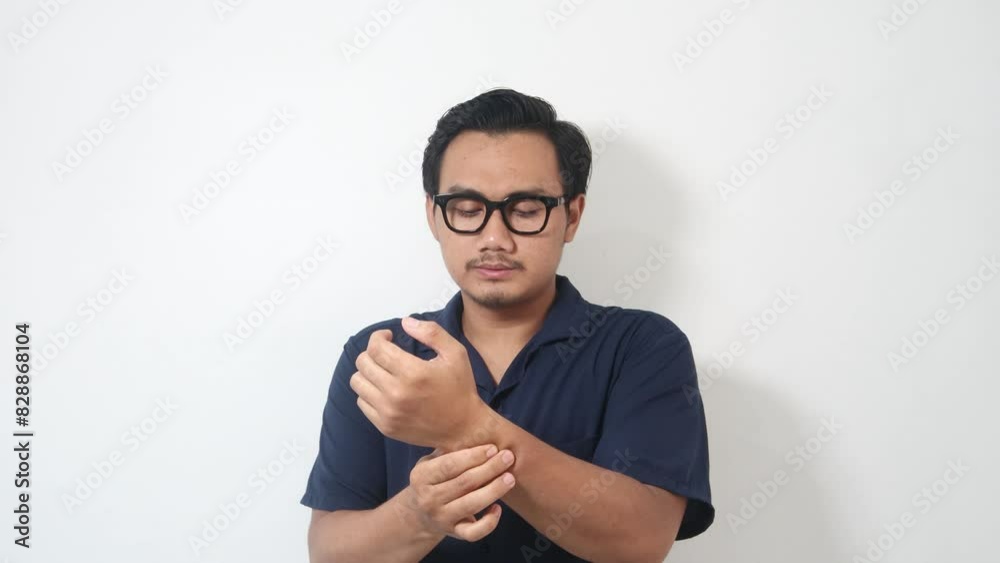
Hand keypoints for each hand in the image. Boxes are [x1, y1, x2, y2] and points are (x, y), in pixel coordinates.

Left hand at [350, 317, 489, 447]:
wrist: (462, 428)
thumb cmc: (459, 389)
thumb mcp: (455, 353)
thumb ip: (431, 332)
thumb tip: (405, 322)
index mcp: (413, 372)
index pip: (376, 348)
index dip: (378, 337)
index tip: (387, 337)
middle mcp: (396, 393)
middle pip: (363, 363)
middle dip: (372, 352)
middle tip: (386, 353)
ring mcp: (388, 412)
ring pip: (357, 382)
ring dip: (367, 372)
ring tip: (383, 371)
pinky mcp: (385, 426)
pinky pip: (362, 402)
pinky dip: (369, 392)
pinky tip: (385, 389)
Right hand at [396, 443, 516, 541]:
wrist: (418, 514)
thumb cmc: (433, 479)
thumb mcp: (431, 462)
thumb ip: (448, 450)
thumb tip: (475, 429)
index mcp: (421, 476)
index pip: (450, 465)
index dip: (473, 456)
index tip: (492, 447)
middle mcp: (429, 499)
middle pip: (464, 483)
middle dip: (489, 468)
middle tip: (508, 457)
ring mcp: (441, 518)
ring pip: (471, 505)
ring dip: (494, 490)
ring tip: (510, 478)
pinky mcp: (454, 533)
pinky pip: (473, 533)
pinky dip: (488, 523)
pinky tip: (498, 508)